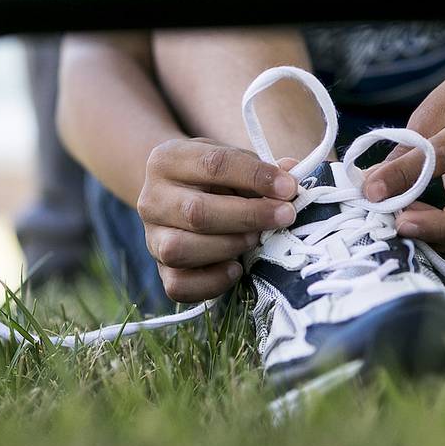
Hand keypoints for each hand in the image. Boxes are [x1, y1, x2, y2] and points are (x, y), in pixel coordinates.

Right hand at [138, 138, 298, 301]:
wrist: (179, 197)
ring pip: (181, 250)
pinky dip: (213, 281)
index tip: (288, 188)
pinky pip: (180, 286)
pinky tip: (236, 268)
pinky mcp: (161, 271)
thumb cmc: (214, 178)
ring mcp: (152, 238)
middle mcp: (151, 199)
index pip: (213, 164)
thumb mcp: (234, 161)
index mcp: (167, 160)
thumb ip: (261, 169)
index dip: (255, 177)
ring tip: (255, 239)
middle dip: (248, 216)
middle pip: (196, 212)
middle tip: (284, 217)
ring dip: (228, 246)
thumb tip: (293, 176)